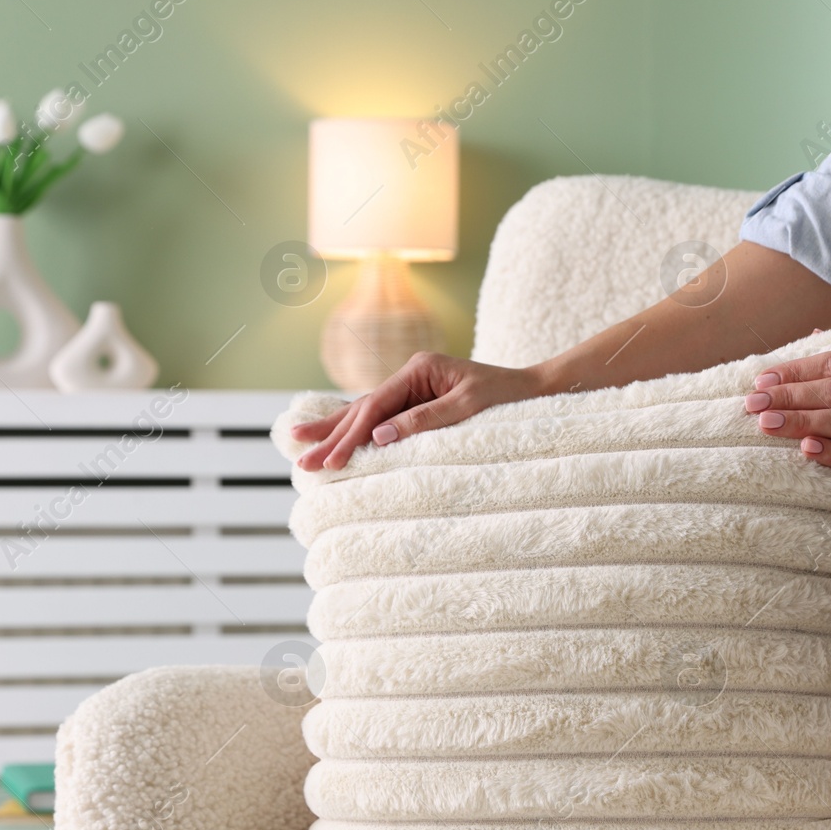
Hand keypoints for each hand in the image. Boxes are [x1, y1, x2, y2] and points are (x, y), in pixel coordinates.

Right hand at [292, 352, 547, 470]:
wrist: (533, 390)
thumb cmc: (507, 396)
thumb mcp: (468, 407)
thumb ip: (425, 420)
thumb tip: (380, 437)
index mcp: (419, 369)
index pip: (375, 407)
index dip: (350, 436)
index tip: (331, 461)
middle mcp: (410, 375)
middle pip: (362, 409)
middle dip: (331, 436)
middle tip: (301, 461)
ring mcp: (412, 388)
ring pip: (365, 413)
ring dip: (334, 431)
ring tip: (297, 441)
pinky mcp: (418, 402)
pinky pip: (380, 418)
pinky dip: (356, 429)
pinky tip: (333, 433)